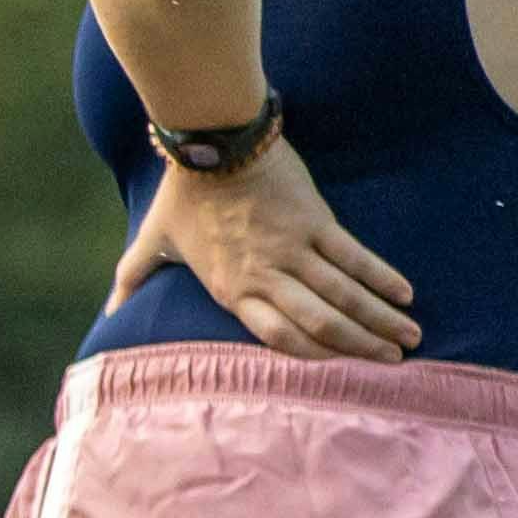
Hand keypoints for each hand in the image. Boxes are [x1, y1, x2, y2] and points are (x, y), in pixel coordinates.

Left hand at [119, 135, 417, 360]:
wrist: (212, 143)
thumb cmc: (181, 195)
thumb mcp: (151, 242)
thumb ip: (131, 280)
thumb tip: (108, 311)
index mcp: (231, 289)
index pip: (277, 337)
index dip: (312, 358)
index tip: (337, 374)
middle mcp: (267, 276)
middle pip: (321, 323)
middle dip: (359, 347)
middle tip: (392, 363)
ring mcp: (295, 248)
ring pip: (345, 294)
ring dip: (380, 318)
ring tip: (409, 337)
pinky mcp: (316, 220)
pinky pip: (355, 256)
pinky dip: (382, 276)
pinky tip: (405, 293)